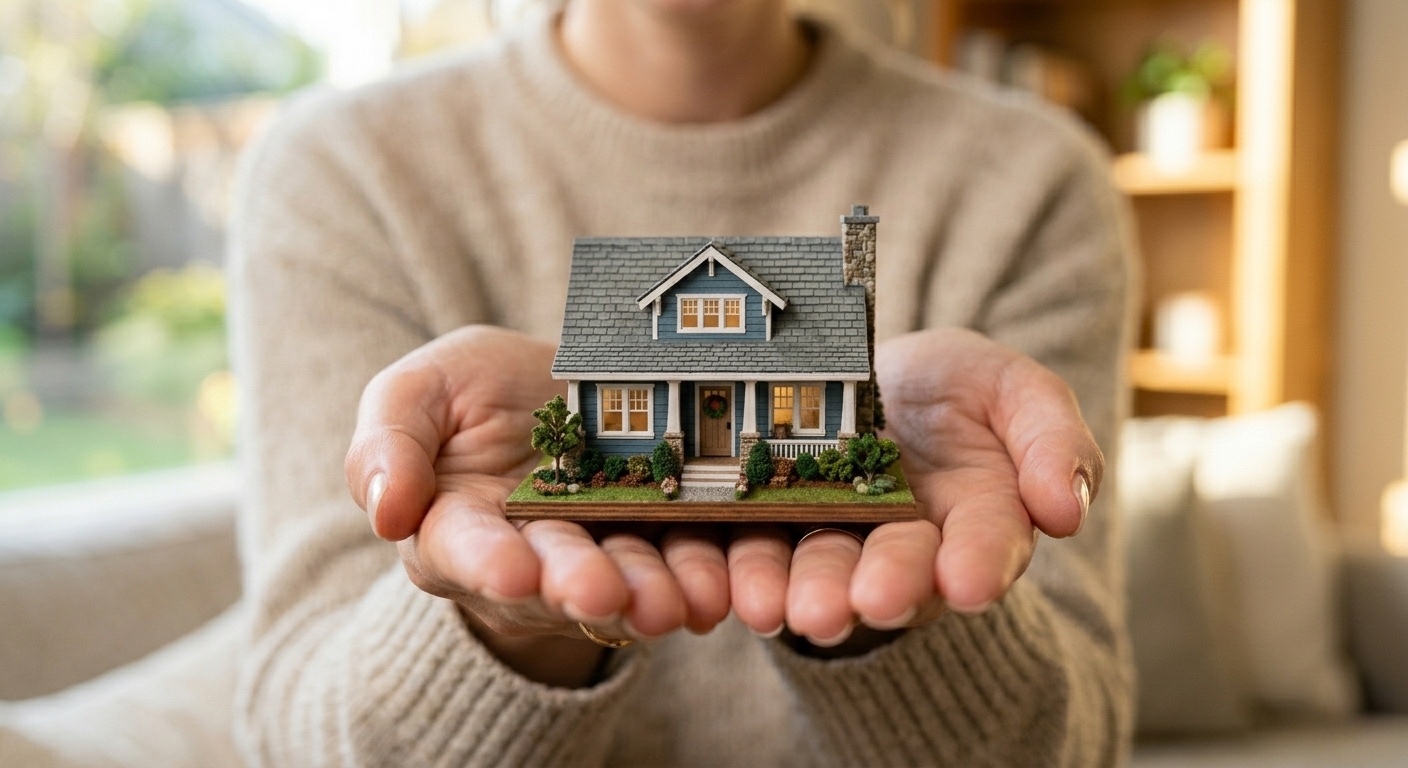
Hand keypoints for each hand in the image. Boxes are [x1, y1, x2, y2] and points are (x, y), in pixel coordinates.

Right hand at [344, 326, 730, 685]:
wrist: (558, 388)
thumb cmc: (472, 395)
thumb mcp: (418, 394)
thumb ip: (388, 443)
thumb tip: (386, 511)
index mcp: (454, 529)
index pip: (464, 551)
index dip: (488, 564)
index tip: (512, 573)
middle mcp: (528, 558)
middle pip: (553, 578)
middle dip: (579, 585)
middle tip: (602, 592)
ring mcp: (601, 554)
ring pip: (627, 580)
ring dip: (651, 594)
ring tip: (677, 601)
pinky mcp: (664, 541)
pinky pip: (687, 563)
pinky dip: (706, 578)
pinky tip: (724, 588)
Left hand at [726, 328, 1101, 648]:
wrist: (869, 369)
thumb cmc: (954, 387)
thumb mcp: (1013, 389)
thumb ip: (1052, 440)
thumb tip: (1065, 510)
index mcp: (978, 519)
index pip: (986, 544)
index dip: (979, 563)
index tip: (970, 583)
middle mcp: (906, 546)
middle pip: (896, 572)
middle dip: (883, 588)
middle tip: (869, 602)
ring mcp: (834, 542)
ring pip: (819, 574)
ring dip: (804, 594)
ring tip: (783, 609)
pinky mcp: (769, 531)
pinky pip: (751, 556)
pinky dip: (739, 576)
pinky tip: (730, 591)